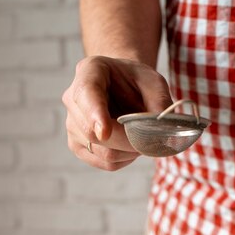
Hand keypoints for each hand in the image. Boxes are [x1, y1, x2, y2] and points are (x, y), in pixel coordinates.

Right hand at [62, 55, 171, 170]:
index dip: (94, 114)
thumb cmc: (137, 82)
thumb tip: (162, 132)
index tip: (104, 132)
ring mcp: (72, 125)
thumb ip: (160, 102)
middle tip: (151, 139)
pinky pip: (105, 162)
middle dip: (127, 140)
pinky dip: (125, 159)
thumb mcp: (154, 82)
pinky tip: (130, 146)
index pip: (86, 94)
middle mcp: (72, 98)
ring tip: (141, 138)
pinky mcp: (78, 146)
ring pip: (102, 151)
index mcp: (89, 71)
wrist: (123, 88)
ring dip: (129, 151)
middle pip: (94, 132)